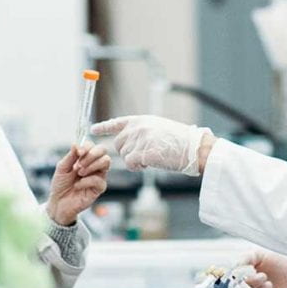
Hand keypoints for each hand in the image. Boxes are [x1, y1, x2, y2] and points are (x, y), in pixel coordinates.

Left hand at [47, 142, 110, 225]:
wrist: (58, 202)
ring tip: (79, 173)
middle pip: (103, 151)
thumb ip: (70, 156)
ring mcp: (98, 176)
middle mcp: (94, 165)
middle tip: (78, 165)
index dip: (87, 146)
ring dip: (91, 165)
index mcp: (85, 158)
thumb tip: (76, 144)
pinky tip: (77, 185)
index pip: (93, 146)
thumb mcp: (62, 168)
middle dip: (92, 154)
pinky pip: (99, 180)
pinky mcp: (99, 188)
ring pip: (106, 162)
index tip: (79, 152)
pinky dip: (86, 181)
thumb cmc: (60, 185)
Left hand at [91, 115, 213, 175]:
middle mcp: (137, 128)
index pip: (117, 123)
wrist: (193, 148)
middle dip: (126, 152)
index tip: (92, 129)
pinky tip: (150, 163)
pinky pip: (131, 164)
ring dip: (134, 161)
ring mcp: (140, 139)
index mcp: (141, 120)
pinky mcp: (143, 152)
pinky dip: (138, 167)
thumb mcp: (158, 128)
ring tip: (152, 158)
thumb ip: (142, 132)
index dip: (103, 127)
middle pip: (118, 144)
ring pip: (124, 156)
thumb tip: (129, 140)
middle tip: (141, 157)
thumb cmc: (180, 141)